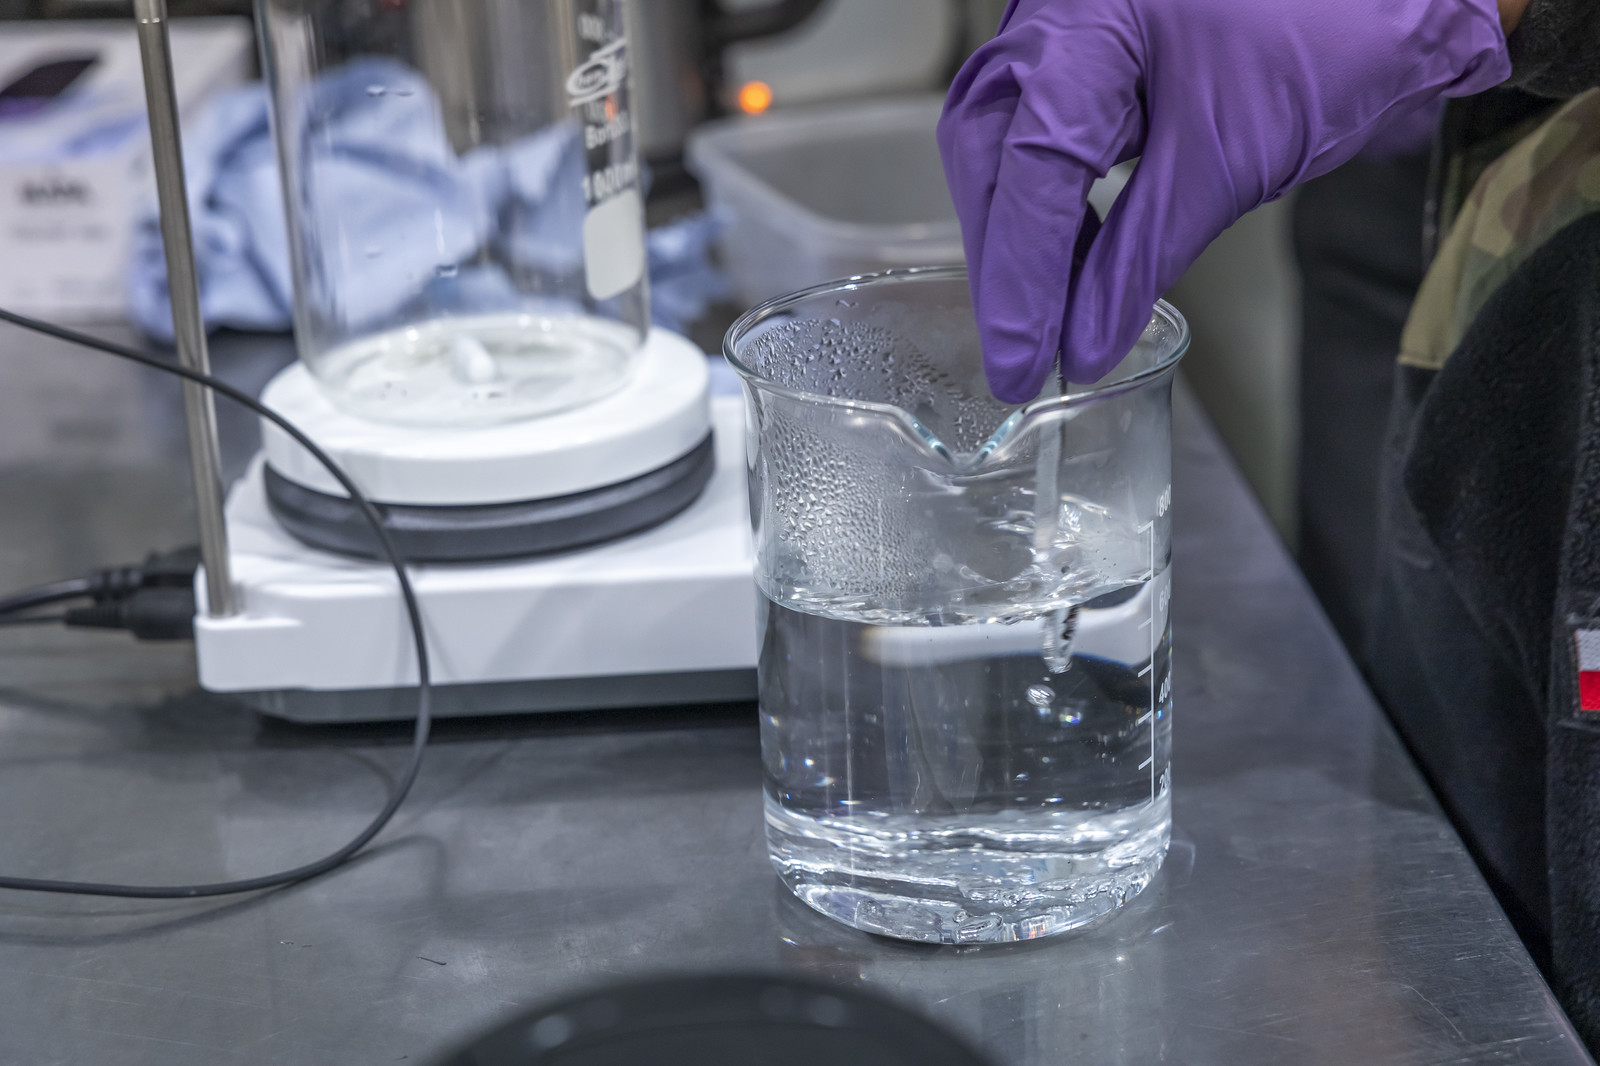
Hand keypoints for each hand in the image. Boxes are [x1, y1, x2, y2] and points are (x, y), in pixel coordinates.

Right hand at [939, 0, 1509, 400]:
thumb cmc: (1325, 34)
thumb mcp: (1229, 159)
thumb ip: (1142, 254)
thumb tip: (1085, 343)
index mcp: (1089, 23)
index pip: (1032, 164)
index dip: (1023, 275)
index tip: (1025, 361)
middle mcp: (1058, 18)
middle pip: (992, 156)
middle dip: (1005, 264)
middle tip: (1018, 360)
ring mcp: (1065, 35)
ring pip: (1002, 153)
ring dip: (1019, 245)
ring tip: (1042, 328)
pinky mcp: (1085, 62)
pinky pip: (1038, 143)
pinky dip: (1049, 214)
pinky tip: (1071, 269)